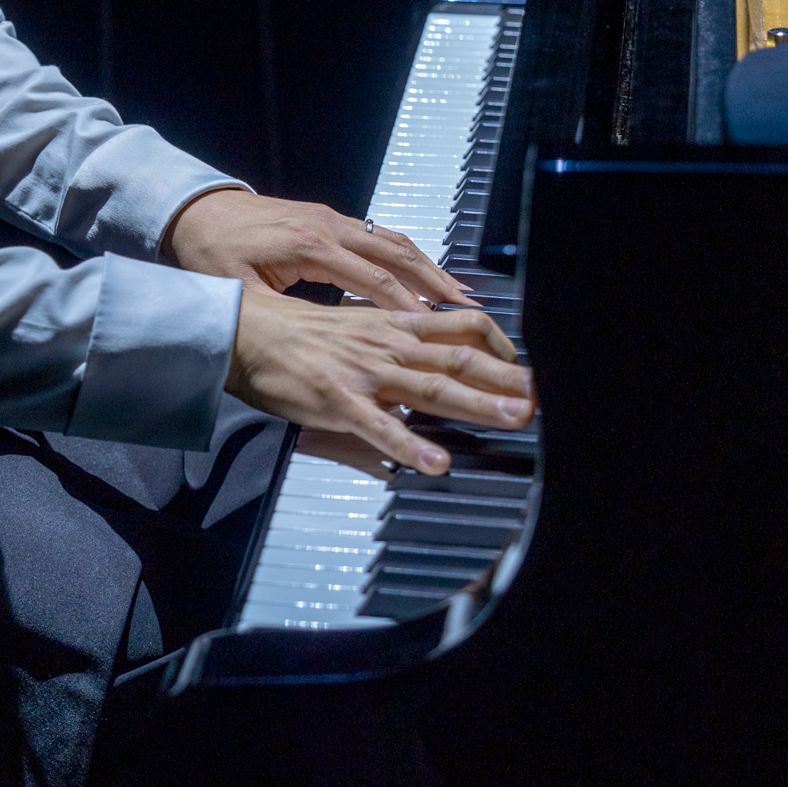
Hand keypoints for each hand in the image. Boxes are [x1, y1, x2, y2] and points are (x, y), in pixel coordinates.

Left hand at [162, 188, 474, 312]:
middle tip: (471, 312)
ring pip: (393, 241)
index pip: (371, 278)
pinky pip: (380, 236)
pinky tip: (428, 276)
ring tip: (463, 297)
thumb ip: (277, 318)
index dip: (406, 307)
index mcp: (308, 246)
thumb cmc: (211, 253)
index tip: (436, 332)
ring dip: (430, 268)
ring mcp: (331, 218)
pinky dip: (409, 256)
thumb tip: (305, 353)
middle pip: (395, 254)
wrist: (196, 210)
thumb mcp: (238, 292)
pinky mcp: (329, 219)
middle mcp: (327, 226)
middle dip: (435, 284)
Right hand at [226, 290, 533, 474]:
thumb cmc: (297, 334)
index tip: (526, 368)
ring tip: (512, 419)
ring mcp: (366, 372)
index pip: (460, 326)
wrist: (246, 331)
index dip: (501, 345)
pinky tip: (435, 462)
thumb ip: (395, 345)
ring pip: (431, 386)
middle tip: (540, 397)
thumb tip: (430, 360)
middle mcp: (387, 344)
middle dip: (506, 379)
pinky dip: (410, 445)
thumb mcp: (355, 327)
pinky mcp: (339, 401)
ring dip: (476, 405)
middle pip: (460, 356)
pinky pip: (380, 427)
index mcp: (392, 325)